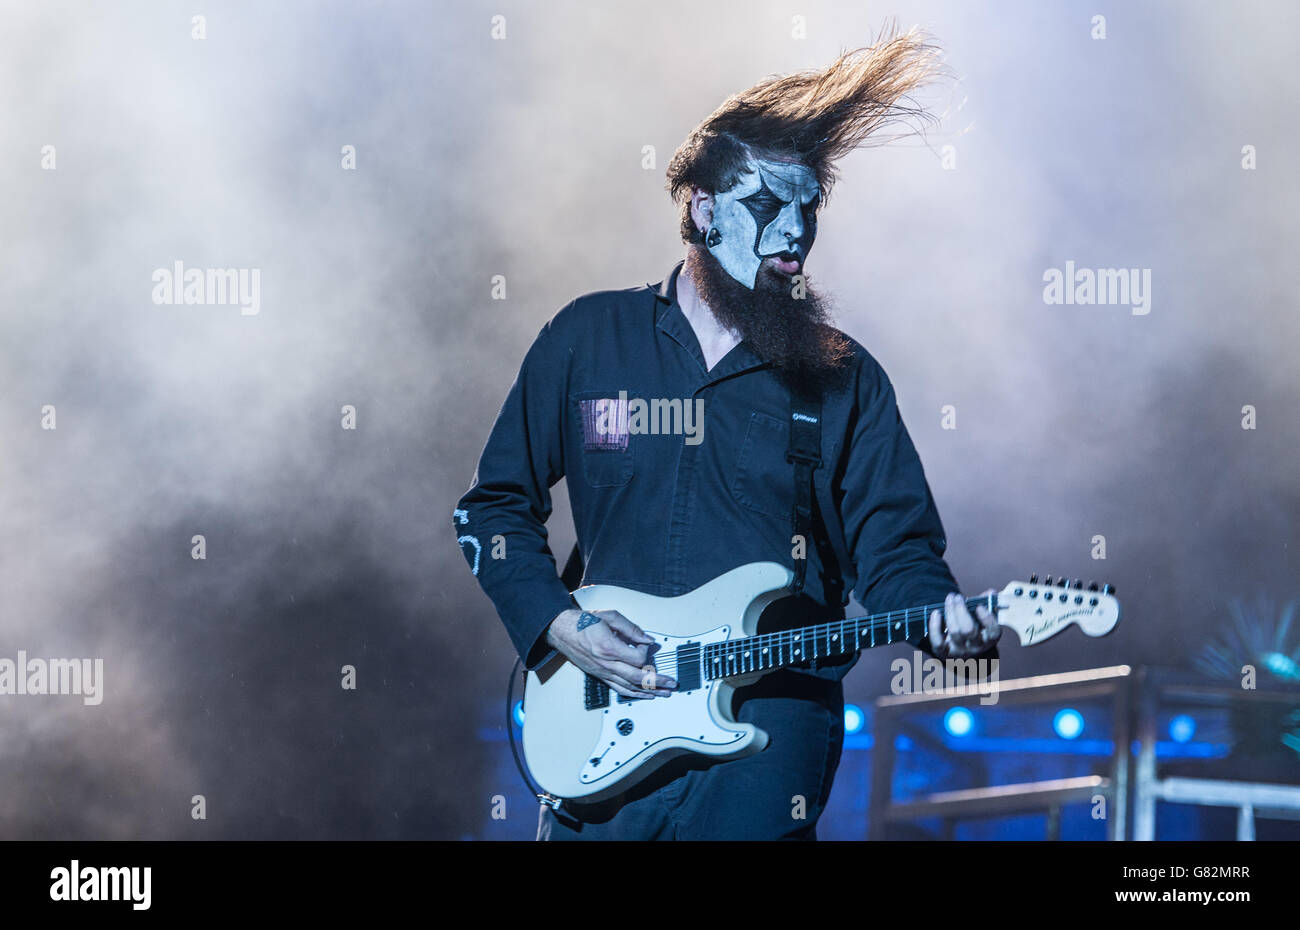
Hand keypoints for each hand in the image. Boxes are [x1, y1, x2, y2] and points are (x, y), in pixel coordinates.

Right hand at [545, 608, 677, 698]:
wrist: (561, 630)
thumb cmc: (582, 622)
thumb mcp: (609, 617)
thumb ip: (631, 628)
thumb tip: (647, 639)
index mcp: (608, 647)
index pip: (637, 658)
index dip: (646, 652)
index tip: (646, 644)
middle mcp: (606, 663)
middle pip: (637, 678)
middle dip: (657, 682)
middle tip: (671, 684)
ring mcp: (602, 672)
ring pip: (629, 687)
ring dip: (648, 692)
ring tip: (664, 693)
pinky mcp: (599, 675)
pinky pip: (619, 688)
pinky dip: (633, 694)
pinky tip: (644, 695)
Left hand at [928, 590, 999, 657]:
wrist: (962, 645)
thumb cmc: (975, 625)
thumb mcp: (983, 616)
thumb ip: (987, 603)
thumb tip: (991, 592)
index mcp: (990, 638)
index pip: (993, 631)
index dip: (987, 619)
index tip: (979, 606)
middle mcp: (976, 646)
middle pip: (969, 630)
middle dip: (961, 610)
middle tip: (957, 597)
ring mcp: (960, 651)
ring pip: (954, 632)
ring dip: (950, 612)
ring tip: (950, 598)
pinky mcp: (944, 653)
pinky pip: (938, 642)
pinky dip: (935, 627)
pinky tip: (936, 613)